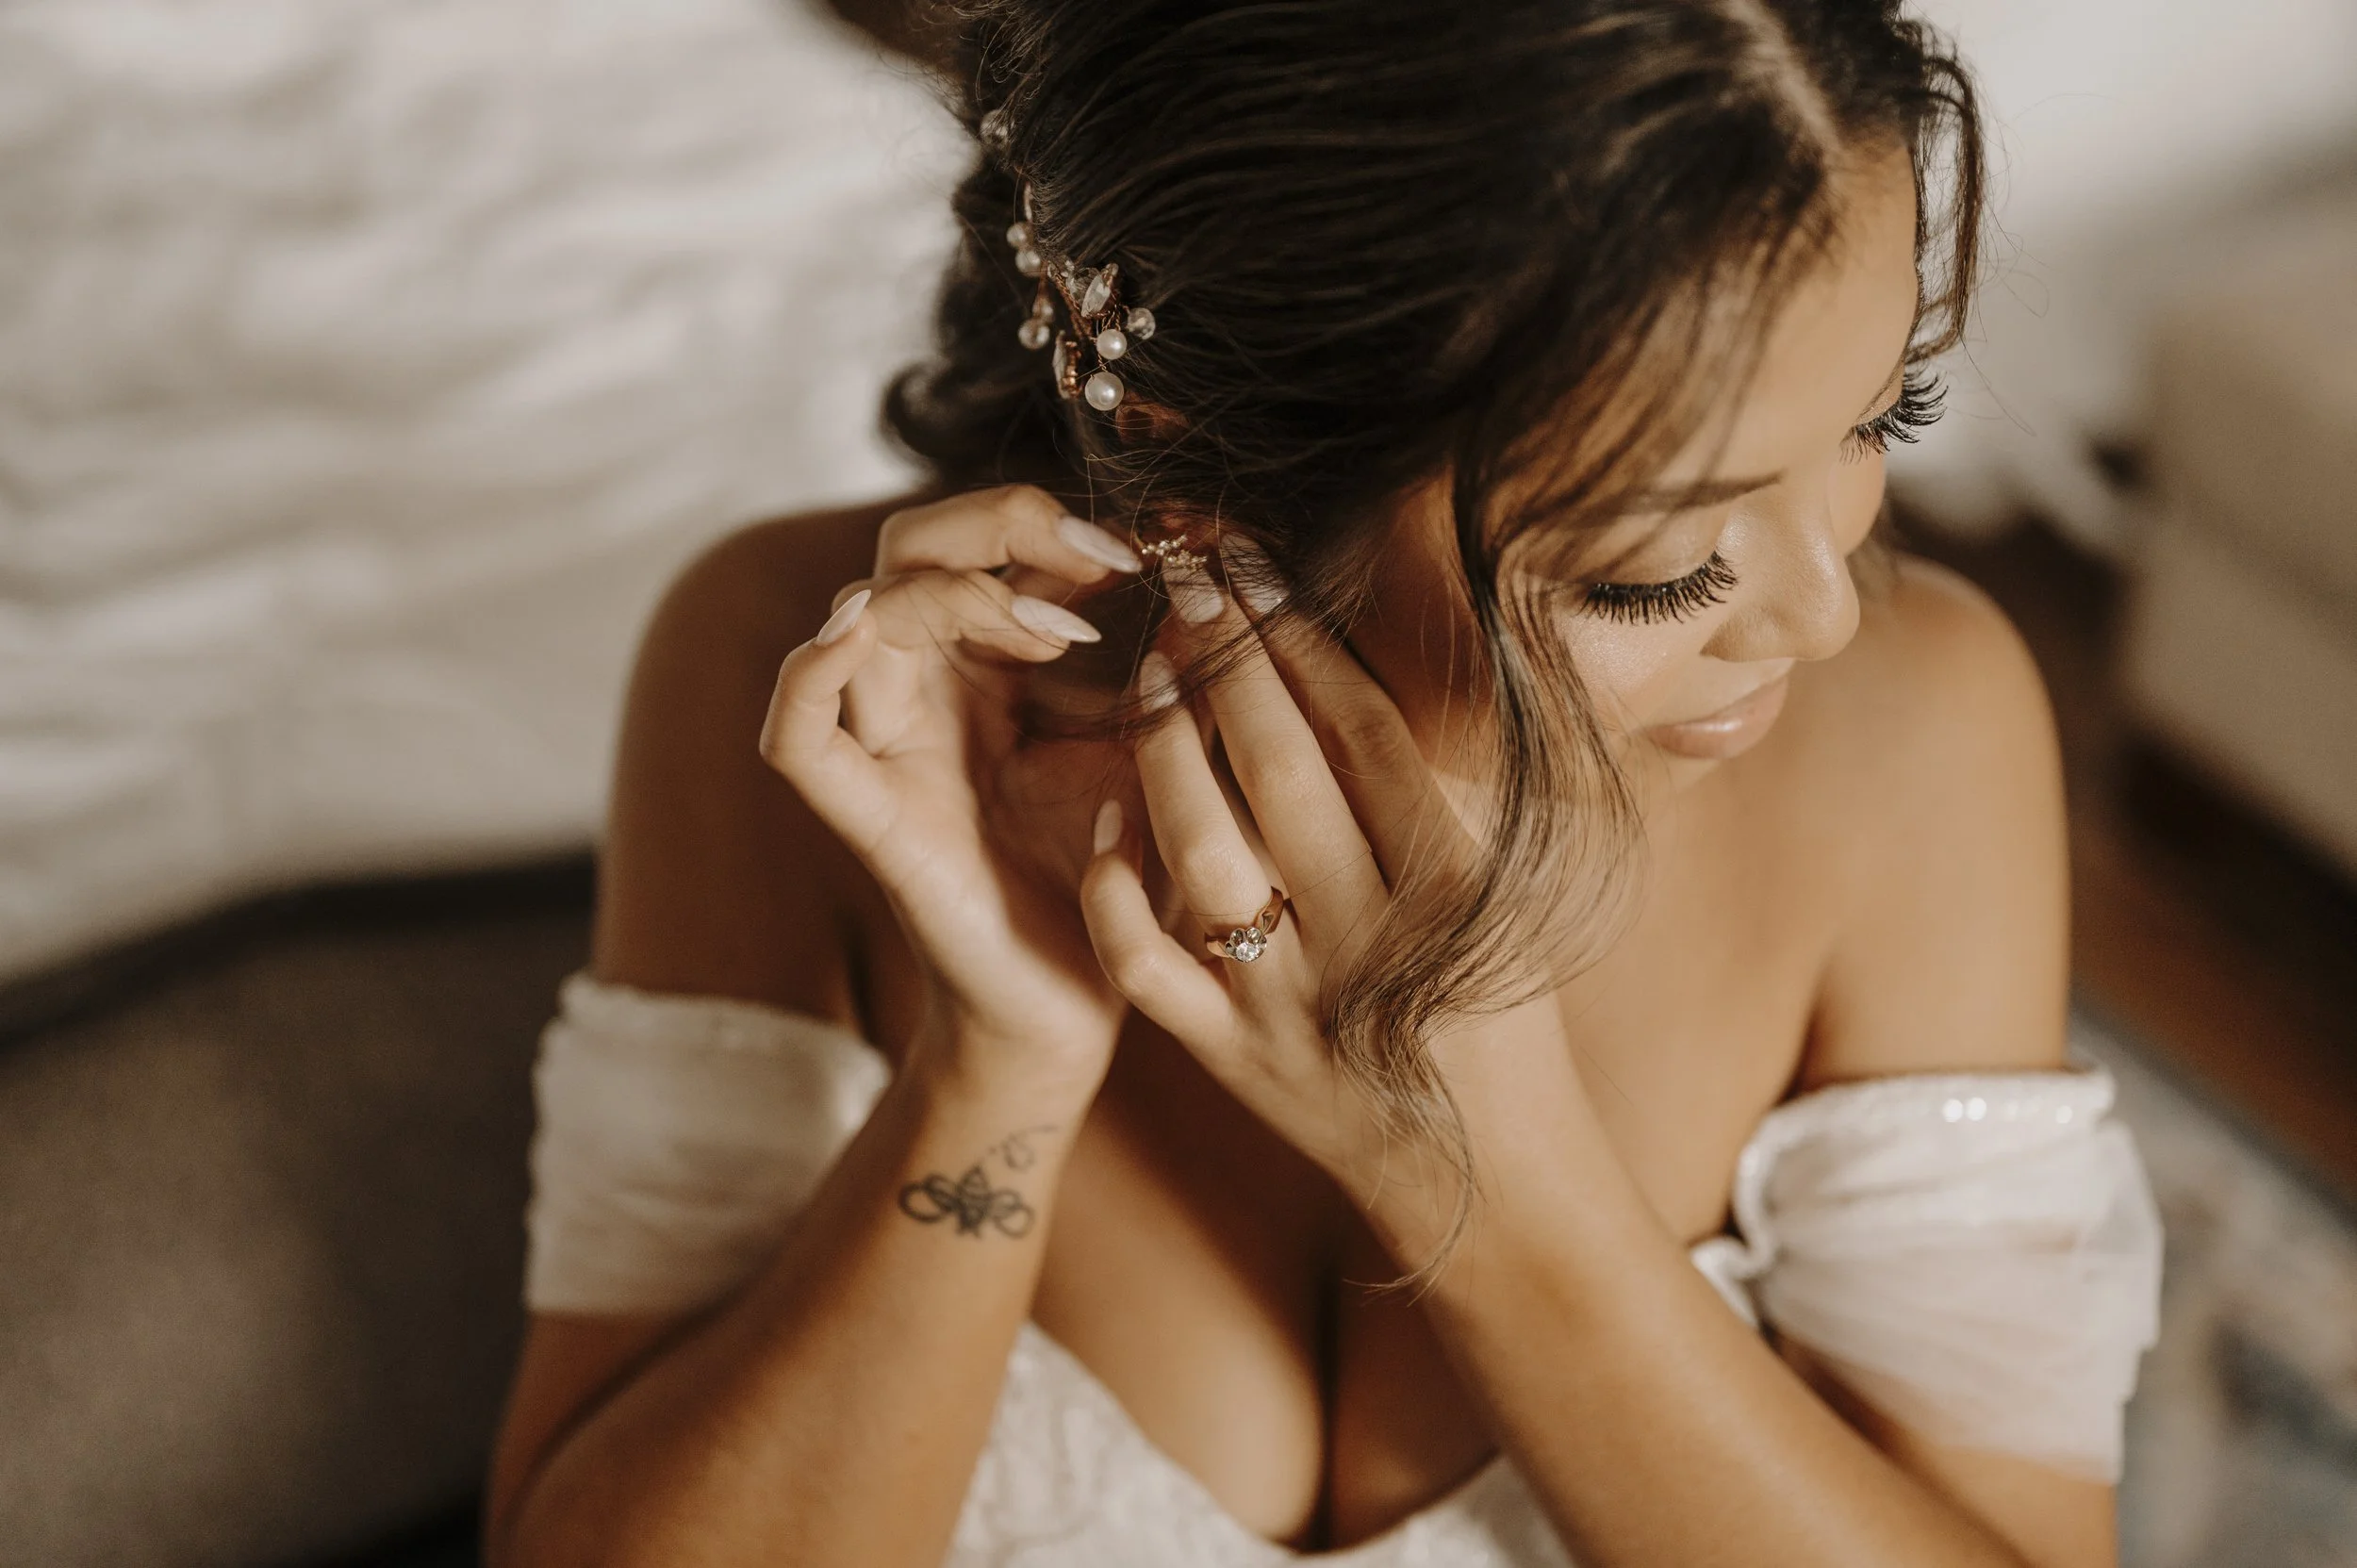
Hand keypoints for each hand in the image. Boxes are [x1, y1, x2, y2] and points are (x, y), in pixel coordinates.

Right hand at [759, 486, 1143, 1088]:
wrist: (1082, 1004)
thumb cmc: (1114, 877)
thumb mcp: (1154, 751)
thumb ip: (1164, 670)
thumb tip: (1199, 578)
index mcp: (987, 670)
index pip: (980, 544)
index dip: (1047, 524)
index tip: (1140, 551)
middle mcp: (926, 694)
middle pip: (908, 551)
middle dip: (995, 525)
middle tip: (1099, 561)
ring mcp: (889, 752)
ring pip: (857, 615)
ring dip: (947, 591)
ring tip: (1054, 631)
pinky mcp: (871, 820)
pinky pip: (797, 738)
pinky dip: (808, 672)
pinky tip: (855, 633)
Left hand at [1077, 555, 1590, 1220]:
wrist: (1488, 1184)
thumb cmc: (1508, 1015)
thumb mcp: (1513, 887)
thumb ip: (1452, 775)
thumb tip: (1399, 636)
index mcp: (1455, 889)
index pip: (1365, 731)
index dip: (1301, 635)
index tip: (1252, 562)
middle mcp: (1371, 944)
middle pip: (1281, 773)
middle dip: (1227, 659)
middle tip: (1186, 576)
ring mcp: (1291, 1006)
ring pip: (1203, 852)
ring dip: (1166, 747)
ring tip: (1149, 668)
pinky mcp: (1230, 1060)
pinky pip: (1148, 964)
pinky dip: (1119, 886)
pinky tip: (1110, 813)